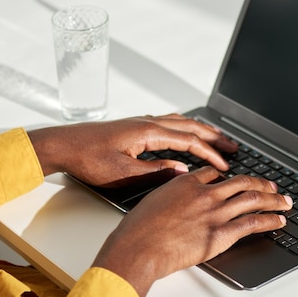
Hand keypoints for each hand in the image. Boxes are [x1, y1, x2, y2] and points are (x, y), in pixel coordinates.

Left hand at [27, 114, 237, 186]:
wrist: (63, 145)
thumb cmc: (88, 159)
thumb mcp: (123, 174)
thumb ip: (156, 172)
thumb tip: (183, 172)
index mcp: (148, 132)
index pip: (189, 142)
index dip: (209, 154)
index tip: (225, 165)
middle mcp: (148, 122)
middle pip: (190, 126)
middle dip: (214, 137)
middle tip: (233, 147)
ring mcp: (141, 122)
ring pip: (181, 122)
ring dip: (201, 130)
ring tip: (217, 138)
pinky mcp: (135, 126)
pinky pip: (169, 122)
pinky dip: (186, 127)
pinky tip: (186, 132)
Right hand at [92, 167, 291, 296]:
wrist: (139, 247)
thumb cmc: (139, 229)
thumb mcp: (153, 200)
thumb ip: (170, 196)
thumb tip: (175, 198)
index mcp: (186, 183)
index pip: (215, 174)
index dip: (229, 177)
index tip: (237, 180)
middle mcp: (205, 193)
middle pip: (241, 182)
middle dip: (261, 184)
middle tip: (272, 186)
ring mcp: (215, 212)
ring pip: (253, 199)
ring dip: (273, 199)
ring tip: (284, 200)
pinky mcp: (221, 233)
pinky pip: (253, 223)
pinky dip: (270, 220)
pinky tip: (279, 220)